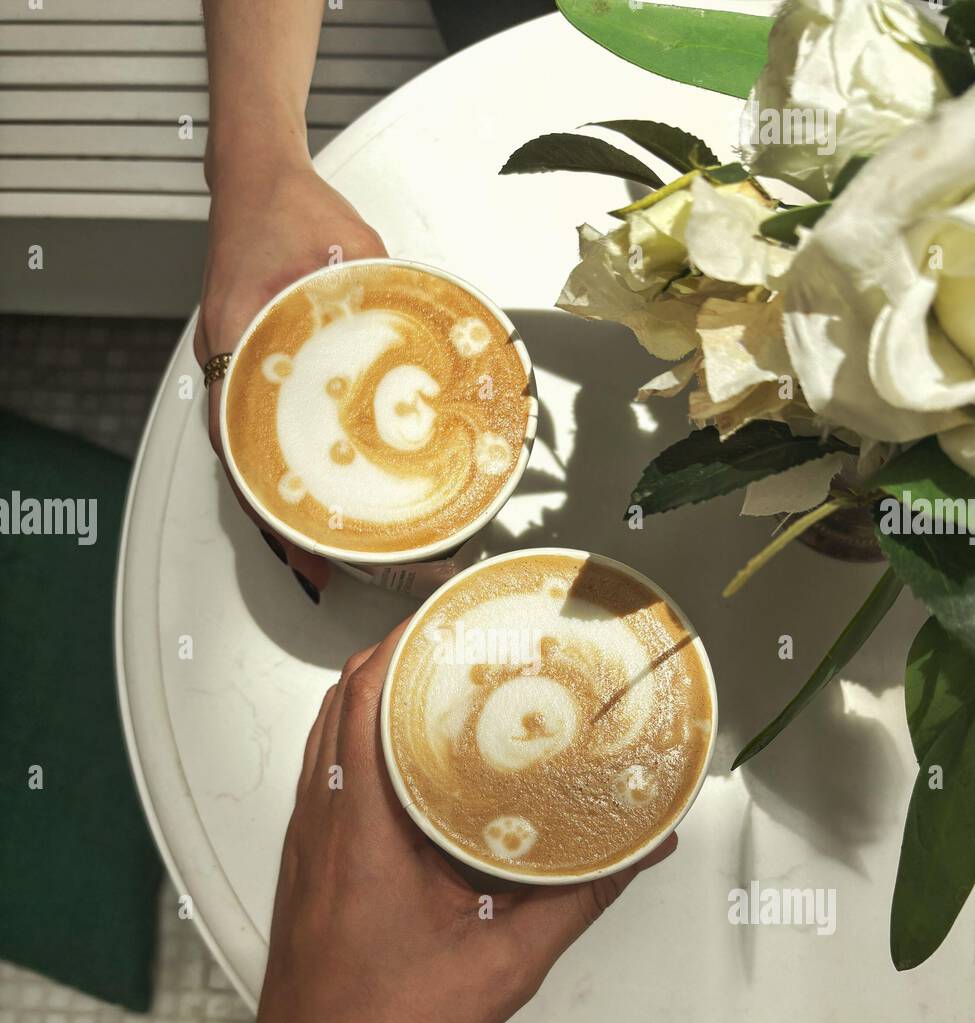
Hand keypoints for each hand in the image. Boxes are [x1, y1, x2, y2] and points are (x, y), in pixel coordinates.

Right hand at [193, 154, 386, 596]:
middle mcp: (225, 364)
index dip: (267, 501)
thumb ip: (383, 291)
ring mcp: (232, 368)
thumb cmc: (291, 205)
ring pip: (247, 453)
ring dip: (277, 502)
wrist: (257, 174)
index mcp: (236, 341)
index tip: (294, 545)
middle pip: (242, 464)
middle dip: (276, 523)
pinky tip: (310, 490)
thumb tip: (431, 338)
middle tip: (314, 571)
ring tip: (314, 550)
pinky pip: (258, 427)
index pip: (238, 439)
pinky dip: (279, 466)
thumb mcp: (348, 244)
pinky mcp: (247, 365)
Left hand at [230, 621, 677, 1022]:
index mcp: (358, 828)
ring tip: (450, 680)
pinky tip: (420, 758)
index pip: (362, 698)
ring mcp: (306, 839)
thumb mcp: (506, 966)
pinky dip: (363, 740)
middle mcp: (321, 818)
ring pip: (331, 734)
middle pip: (343, 700)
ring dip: (378, 695)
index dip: (403, 644)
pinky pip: (329, 772)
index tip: (457, 615)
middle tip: (469, 639)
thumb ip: (580, 898)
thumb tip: (647, 845)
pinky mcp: (307, 861)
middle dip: (400, 657)